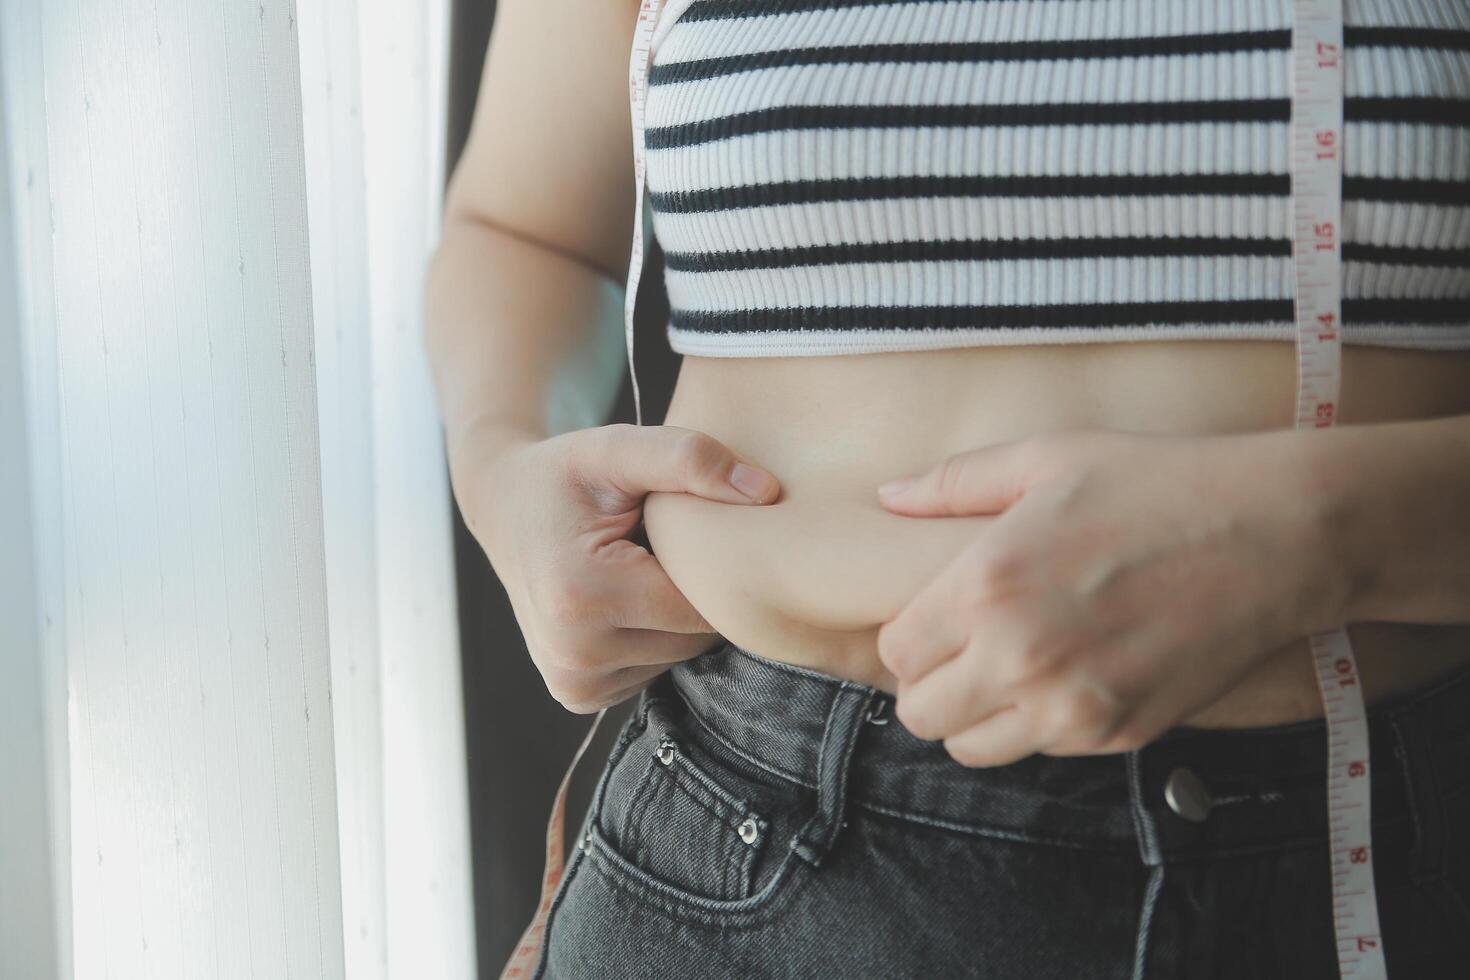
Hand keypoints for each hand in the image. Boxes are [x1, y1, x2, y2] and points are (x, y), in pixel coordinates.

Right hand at [451, 421, 781, 712]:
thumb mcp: (619, 448)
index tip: (695, 528)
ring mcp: (574, 683)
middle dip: (696, 591)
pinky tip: (627, 598)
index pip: (703, 605)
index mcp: (583, 596)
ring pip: (680, 658)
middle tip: (662, 544)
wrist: (503, 508)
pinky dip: (654, 636)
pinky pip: (654, 669)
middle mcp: (573, 654)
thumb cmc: (566, 474)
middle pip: (695, 638)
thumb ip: (689, 458)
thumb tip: (765, 491)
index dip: (714, 565)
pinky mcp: (578, 695)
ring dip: (676, 616)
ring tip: (640, 568)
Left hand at [872, 428, 1347, 766]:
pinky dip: (1040, 724)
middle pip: (921, 714)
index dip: (908, 637)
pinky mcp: (1118, 735)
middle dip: (930, 685)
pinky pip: (1042, 751)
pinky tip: (1070, 673)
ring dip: (977, 715)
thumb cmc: (1158, 484)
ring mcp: (1070, 705)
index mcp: (986, 585)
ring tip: (1011, 668)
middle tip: (963, 652)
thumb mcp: (1047, 459)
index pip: (896, 652)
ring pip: (973, 749)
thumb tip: (887, 497)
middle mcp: (1018, 656)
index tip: (936, 619)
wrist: (1276, 534)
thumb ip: (955, 483)